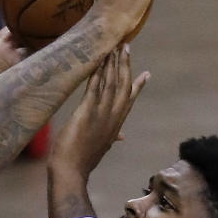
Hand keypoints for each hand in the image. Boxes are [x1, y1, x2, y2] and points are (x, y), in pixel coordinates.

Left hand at [50, 45, 148, 179]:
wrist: (71, 171)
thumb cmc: (81, 162)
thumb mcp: (101, 147)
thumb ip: (111, 137)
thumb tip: (120, 137)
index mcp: (116, 125)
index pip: (129, 100)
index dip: (138, 85)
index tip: (146, 73)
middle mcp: (112, 116)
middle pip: (124, 85)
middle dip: (125, 64)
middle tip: (126, 46)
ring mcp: (101, 113)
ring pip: (111, 82)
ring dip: (113, 62)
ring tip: (114, 46)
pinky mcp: (87, 111)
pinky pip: (95, 86)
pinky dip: (98, 71)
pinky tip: (100, 59)